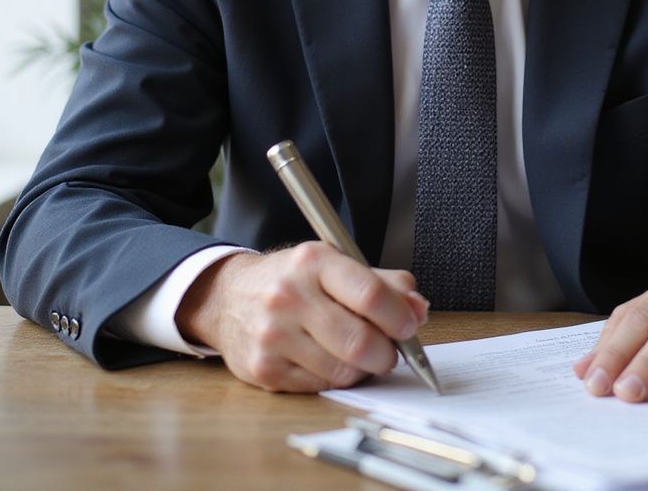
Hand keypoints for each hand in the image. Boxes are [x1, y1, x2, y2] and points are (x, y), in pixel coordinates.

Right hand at [175, 243, 428, 391]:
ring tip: (360, 352)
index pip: (370, 294)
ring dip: (363, 368)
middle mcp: (289, 297)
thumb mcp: (335, 263)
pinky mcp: (264, 370)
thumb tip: (419, 309)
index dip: (399, 316)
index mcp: (313, 262)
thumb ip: (383, 283)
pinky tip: (330, 359)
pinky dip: (336, 378)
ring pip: (343, 370)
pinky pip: (320, 386)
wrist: (228, 297)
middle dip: (387, 352)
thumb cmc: (293, 279)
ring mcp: (273, 336)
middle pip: (360, 341)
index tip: (410, 325)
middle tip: (390, 349)